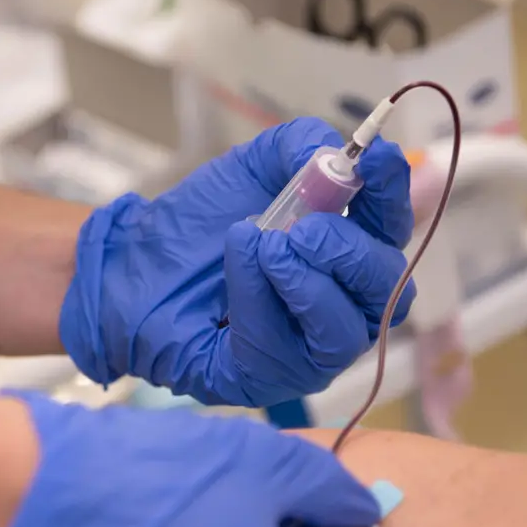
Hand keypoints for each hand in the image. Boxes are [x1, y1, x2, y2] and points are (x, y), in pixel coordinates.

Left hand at [59, 118, 415, 406]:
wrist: (132, 262)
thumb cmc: (198, 225)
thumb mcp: (253, 168)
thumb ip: (301, 147)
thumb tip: (341, 155)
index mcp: (345, 257)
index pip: (393, 234)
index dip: (394, 198)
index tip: (379, 163)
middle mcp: (339, 309)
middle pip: (386, 291)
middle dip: (348, 253)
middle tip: (301, 230)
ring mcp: (305, 352)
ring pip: (346, 332)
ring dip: (309, 282)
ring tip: (266, 246)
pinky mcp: (265, 379)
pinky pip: (286, 352)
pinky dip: (264, 300)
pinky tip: (241, 264)